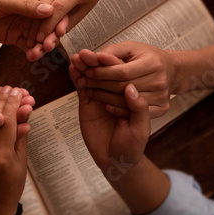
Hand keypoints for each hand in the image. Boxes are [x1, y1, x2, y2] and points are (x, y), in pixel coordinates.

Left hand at [0, 0, 53, 54]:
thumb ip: (25, 5)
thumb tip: (49, 9)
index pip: (50, 7)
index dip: (57, 19)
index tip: (59, 30)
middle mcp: (29, 11)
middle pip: (47, 25)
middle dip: (50, 36)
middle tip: (48, 45)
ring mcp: (22, 25)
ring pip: (38, 38)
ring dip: (41, 46)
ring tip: (38, 53)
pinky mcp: (14, 36)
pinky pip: (27, 46)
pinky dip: (32, 52)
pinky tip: (32, 57)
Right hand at [19, 0, 106, 60]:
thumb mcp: (85, 7)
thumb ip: (69, 21)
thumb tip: (56, 34)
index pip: (60, 7)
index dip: (48, 25)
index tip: (41, 39)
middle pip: (44, 1)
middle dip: (36, 23)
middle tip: (31, 37)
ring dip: (27, 13)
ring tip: (27, 28)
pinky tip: (23, 12)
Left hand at [71, 42, 178, 117]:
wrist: (171, 71)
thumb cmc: (147, 57)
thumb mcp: (131, 48)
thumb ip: (113, 51)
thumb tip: (95, 57)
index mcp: (153, 63)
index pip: (122, 71)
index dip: (102, 72)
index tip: (87, 71)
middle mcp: (159, 81)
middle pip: (122, 87)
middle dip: (99, 84)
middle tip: (82, 82)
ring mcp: (162, 97)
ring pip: (126, 101)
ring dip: (104, 97)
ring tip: (89, 91)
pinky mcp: (162, 109)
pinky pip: (134, 112)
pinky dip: (117, 109)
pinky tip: (104, 104)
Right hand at [71, 61, 150, 175]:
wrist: (115, 161)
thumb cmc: (132, 146)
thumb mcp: (141, 129)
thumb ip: (138, 108)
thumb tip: (131, 87)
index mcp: (130, 95)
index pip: (122, 75)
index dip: (112, 65)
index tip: (104, 56)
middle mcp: (115, 92)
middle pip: (104, 72)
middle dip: (94, 63)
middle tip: (85, 54)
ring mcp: (100, 96)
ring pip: (91, 78)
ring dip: (83, 67)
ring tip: (76, 58)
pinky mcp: (87, 103)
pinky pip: (82, 88)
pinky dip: (76, 78)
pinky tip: (72, 69)